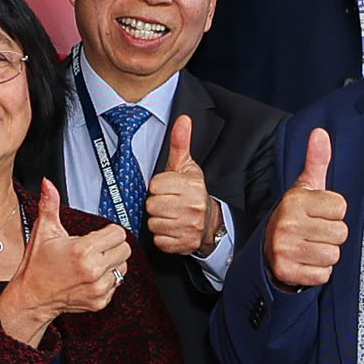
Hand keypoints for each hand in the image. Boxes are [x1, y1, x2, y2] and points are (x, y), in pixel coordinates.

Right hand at [0, 180, 128, 342]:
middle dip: (112, 246)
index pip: (118, 233)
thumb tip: (48, 184)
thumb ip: (49, 205)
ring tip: (92, 263)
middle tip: (96, 248)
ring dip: (111, 263)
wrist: (32, 297)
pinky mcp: (100, 301)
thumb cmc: (37, 266)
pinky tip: (89, 277)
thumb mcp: (44, 232)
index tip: (97, 235)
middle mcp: (93, 270)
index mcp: (83, 251)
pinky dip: (106, 280)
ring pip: (123, 267)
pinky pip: (116, 285)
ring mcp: (98, 288)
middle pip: (125, 249)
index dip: (108, 231)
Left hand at [143, 111, 219, 257]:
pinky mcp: (185, 244)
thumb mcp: (187, 166)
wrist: (211, 222)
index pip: (155, 186)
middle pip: (152, 205)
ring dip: (158, 221)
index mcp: (192, 186)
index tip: (167, 188)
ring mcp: (190, 227)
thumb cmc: (193, 191)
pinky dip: (163, 237)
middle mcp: (193, 207)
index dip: (157, 187)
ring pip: (154, 224)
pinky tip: (172, 229)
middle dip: (156, 204)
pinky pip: (159, 240)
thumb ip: (180, 143)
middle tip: (167, 203)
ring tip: (170, 216)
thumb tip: (183, 119)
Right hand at [264, 126, 346, 289]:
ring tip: (310, 245)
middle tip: (314, 232)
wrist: (268, 247)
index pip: (341, 208)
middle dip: (331, 235)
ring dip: (325, 254)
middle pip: (341, 233)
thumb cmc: (295, 215)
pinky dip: (317, 271)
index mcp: (295, 200)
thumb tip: (320, 133)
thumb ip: (316, 160)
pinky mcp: (287, 271)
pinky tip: (305, 261)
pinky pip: (323, 274)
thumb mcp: (305, 186)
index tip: (318, 213)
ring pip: (333, 255)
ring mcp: (286, 248)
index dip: (333, 212)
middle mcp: (288, 223)